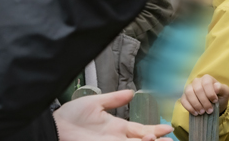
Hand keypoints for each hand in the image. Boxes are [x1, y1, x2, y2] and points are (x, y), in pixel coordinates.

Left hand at [53, 90, 173, 139]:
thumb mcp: (95, 103)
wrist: (56, 127)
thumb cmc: (71, 116)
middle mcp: (117, 138)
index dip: (155, 130)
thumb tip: (131, 92)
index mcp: (116, 127)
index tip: (167, 129)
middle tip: (171, 140)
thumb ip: (114, 99)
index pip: (141, 129)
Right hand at [180, 74, 228, 114]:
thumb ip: (222, 88)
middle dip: (204, 101)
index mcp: (206, 78)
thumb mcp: (225, 93)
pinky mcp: (184, 96)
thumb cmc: (219, 97)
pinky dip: (189, 107)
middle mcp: (196, 81)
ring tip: (202, 112)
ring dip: (196, 104)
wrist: (214, 105)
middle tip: (209, 110)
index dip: (210, 93)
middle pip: (197, 89)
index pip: (206, 83)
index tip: (215, 101)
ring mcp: (189, 88)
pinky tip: (195, 113)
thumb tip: (216, 87)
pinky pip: (183, 100)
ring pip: (189, 93)